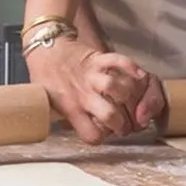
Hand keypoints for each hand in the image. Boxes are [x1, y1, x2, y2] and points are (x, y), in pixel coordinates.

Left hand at [25, 39, 165, 144]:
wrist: (45, 49)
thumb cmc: (47, 80)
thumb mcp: (51, 106)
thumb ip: (69, 120)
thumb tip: (90, 133)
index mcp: (71, 110)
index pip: (92, 134)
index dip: (103, 136)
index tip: (107, 133)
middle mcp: (83, 94)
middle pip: (110, 114)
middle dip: (124, 123)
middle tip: (127, 124)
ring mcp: (92, 75)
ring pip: (117, 88)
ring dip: (131, 97)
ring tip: (133, 102)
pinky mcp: (99, 58)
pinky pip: (119, 60)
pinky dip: (132, 67)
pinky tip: (140, 76)